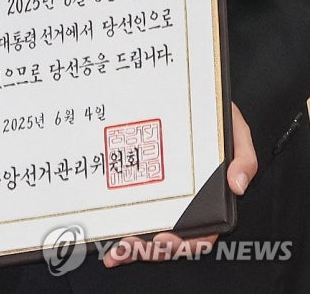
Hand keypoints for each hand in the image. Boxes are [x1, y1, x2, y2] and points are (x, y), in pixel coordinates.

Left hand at [103, 103, 257, 266]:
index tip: (167, 239)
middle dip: (152, 250)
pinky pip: (132, 211)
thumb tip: (238, 184)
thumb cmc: (212, 116)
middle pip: (172, 238)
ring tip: (116, 252)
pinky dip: (119, 227)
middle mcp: (185, 202)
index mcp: (210, 197)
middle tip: (133, 247)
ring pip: (149, 231)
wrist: (184, 95)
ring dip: (133, 247)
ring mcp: (162, 196)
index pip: (203, 232)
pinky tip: (105, 235)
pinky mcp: (141, 185)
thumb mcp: (235, 130)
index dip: (187, 243)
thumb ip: (243, 157)